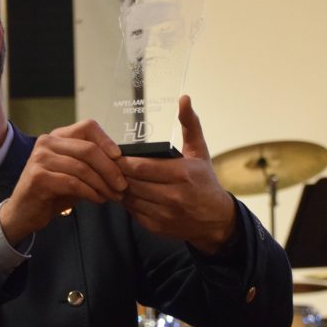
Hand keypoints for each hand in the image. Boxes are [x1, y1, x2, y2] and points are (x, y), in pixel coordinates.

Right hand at [0, 120, 125, 242]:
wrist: (24, 212)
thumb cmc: (53, 191)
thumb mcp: (75, 173)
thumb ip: (92, 164)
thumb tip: (121, 163)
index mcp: (57, 137)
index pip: (88, 127)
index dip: (107, 141)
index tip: (120, 158)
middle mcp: (47, 142)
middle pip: (88, 149)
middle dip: (110, 169)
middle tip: (122, 185)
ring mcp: (40, 159)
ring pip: (83, 168)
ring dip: (103, 185)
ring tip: (113, 195)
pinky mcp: (38, 177)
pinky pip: (73, 183)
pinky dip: (90, 193)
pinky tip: (98, 199)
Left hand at [118, 95, 234, 254]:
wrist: (217, 220)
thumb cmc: (205, 182)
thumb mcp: (199, 151)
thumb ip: (189, 124)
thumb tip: (184, 99)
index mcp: (182, 174)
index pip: (141, 167)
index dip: (124, 161)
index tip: (116, 154)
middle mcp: (174, 196)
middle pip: (131, 182)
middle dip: (118, 173)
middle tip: (109, 165)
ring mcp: (165, 214)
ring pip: (129, 198)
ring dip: (120, 188)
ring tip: (116, 178)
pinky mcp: (158, 227)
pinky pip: (133, 212)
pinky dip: (127, 202)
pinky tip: (128, 193)